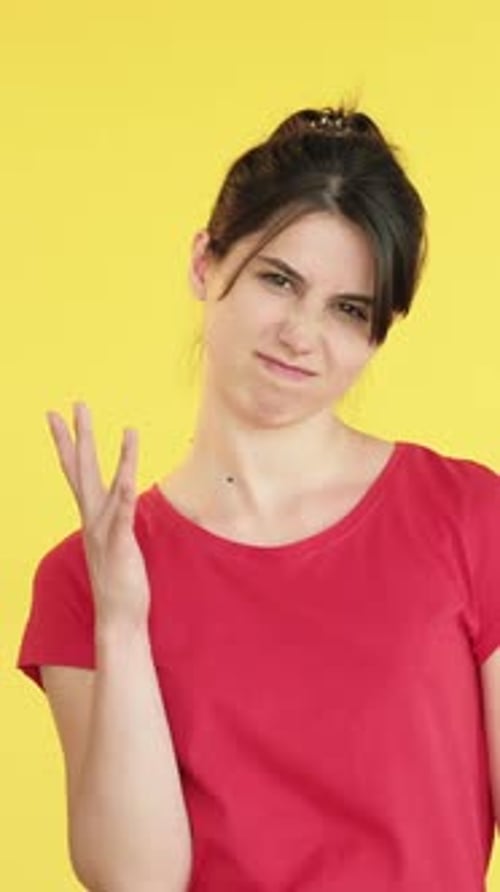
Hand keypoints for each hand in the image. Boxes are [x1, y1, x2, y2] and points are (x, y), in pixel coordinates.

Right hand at [45, 401, 150, 631]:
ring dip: (118, 457)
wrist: (117, 618)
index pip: (76, 472)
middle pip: (81, 469)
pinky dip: (124, 495)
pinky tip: (129, 476)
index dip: (67, 443)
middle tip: (76, 404)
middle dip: (79, 435)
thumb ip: (114, 520)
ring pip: (108, 486)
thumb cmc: (119, 581)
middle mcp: (92, 519)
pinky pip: (122, 516)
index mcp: (91, 516)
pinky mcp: (119, 545)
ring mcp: (104, 531)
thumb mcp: (115, 542)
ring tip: (129, 428)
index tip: (58, 416)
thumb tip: (116, 503)